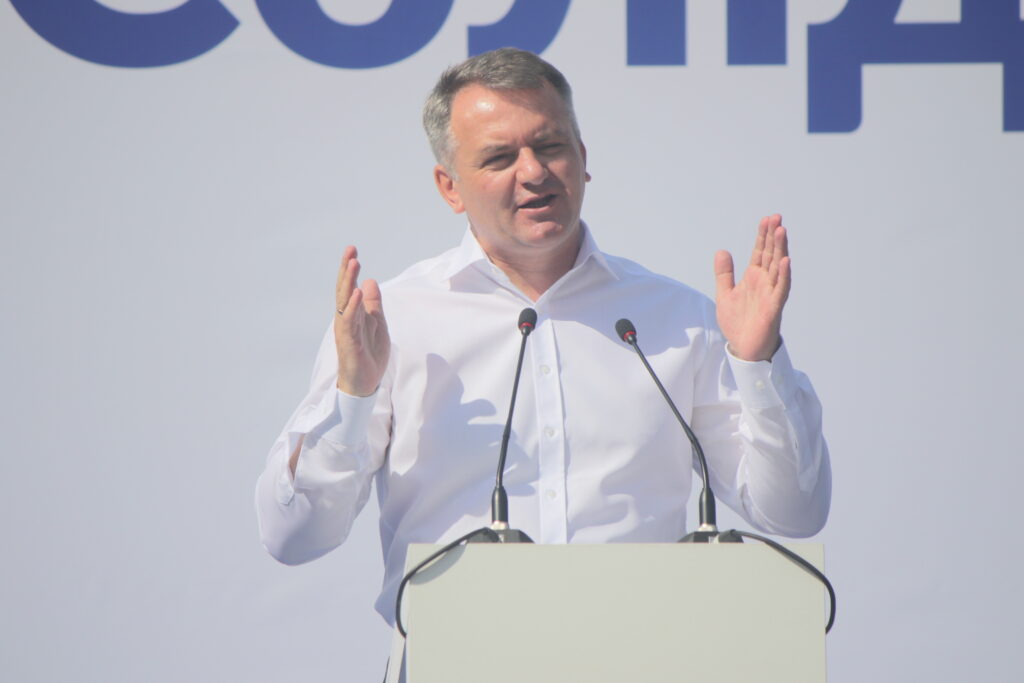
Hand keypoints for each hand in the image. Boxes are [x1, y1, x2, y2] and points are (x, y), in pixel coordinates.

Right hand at [334, 245, 389, 395]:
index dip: (350, 269)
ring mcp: (346, 329)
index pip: (349, 286)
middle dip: (346, 269)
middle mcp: (346, 318)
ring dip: (348, 281)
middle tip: (350, 249)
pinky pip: (349, 322)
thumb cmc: (369, 354)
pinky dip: (352, 307)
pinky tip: (356, 293)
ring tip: (354, 263)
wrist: (365, 383)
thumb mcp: (377, 324)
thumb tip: (369, 282)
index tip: (353, 250)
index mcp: (353, 313)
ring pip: (344, 301)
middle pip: (343, 289)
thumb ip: (373, 304)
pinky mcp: (348, 342)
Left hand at [714, 214, 790, 361]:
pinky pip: (780, 289)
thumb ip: (724, 274)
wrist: (743, 347)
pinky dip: (783, 275)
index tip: (767, 219)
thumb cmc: (738, 322)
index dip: (763, 236)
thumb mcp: (725, 294)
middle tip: (777, 217)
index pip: (760, 252)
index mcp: (753, 278)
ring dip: (780, 250)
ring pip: (778, 267)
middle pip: (771, 255)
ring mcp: (771, 293)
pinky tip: (785, 261)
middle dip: (773, 236)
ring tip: (782, 231)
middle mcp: (764, 282)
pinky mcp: (773, 307)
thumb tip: (722, 251)